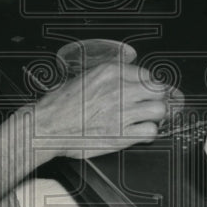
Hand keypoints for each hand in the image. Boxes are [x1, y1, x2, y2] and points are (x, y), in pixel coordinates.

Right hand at [33, 63, 168, 158]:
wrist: (47, 127)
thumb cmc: (59, 105)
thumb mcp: (84, 77)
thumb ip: (108, 77)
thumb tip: (129, 77)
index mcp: (110, 72)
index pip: (147, 74)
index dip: (150, 85)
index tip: (151, 91)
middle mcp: (119, 89)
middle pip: (158, 91)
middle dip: (158, 99)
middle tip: (155, 105)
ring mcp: (122, 112)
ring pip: (160, 110)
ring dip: (156, 115)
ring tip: (147, 119)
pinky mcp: (121, 134)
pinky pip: (150, 131)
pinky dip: (148, 132)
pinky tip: (139, 132)